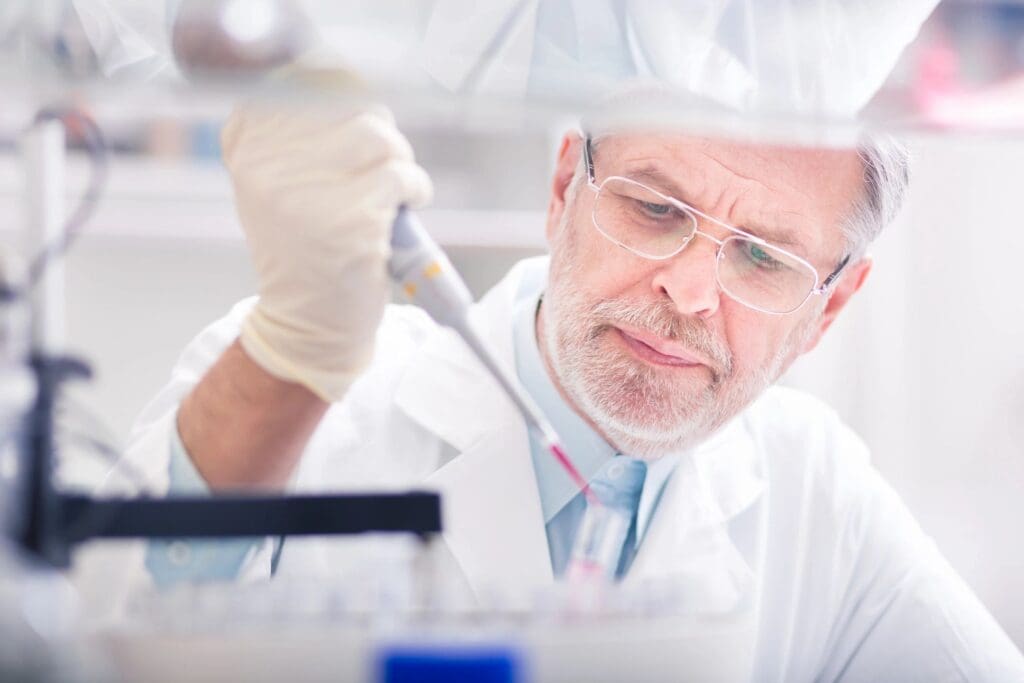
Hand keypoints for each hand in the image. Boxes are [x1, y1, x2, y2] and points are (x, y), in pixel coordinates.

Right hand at [220, 104, 431, 400]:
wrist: (310, 322)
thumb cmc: (306, 249)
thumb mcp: (279, 185)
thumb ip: (299, 131)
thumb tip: (344, 77)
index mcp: (247, 147)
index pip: (302, 78)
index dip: (340, 87)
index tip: (351, 115)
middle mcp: (269, 166)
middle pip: (347, 103)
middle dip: (377, 131)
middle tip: (378, 165)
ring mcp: (309, 194)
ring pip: (378, 136)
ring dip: (399, 160)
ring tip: (393, 190)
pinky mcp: (351, 221)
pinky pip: (401, 175)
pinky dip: (415, 189)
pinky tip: (403, 211)